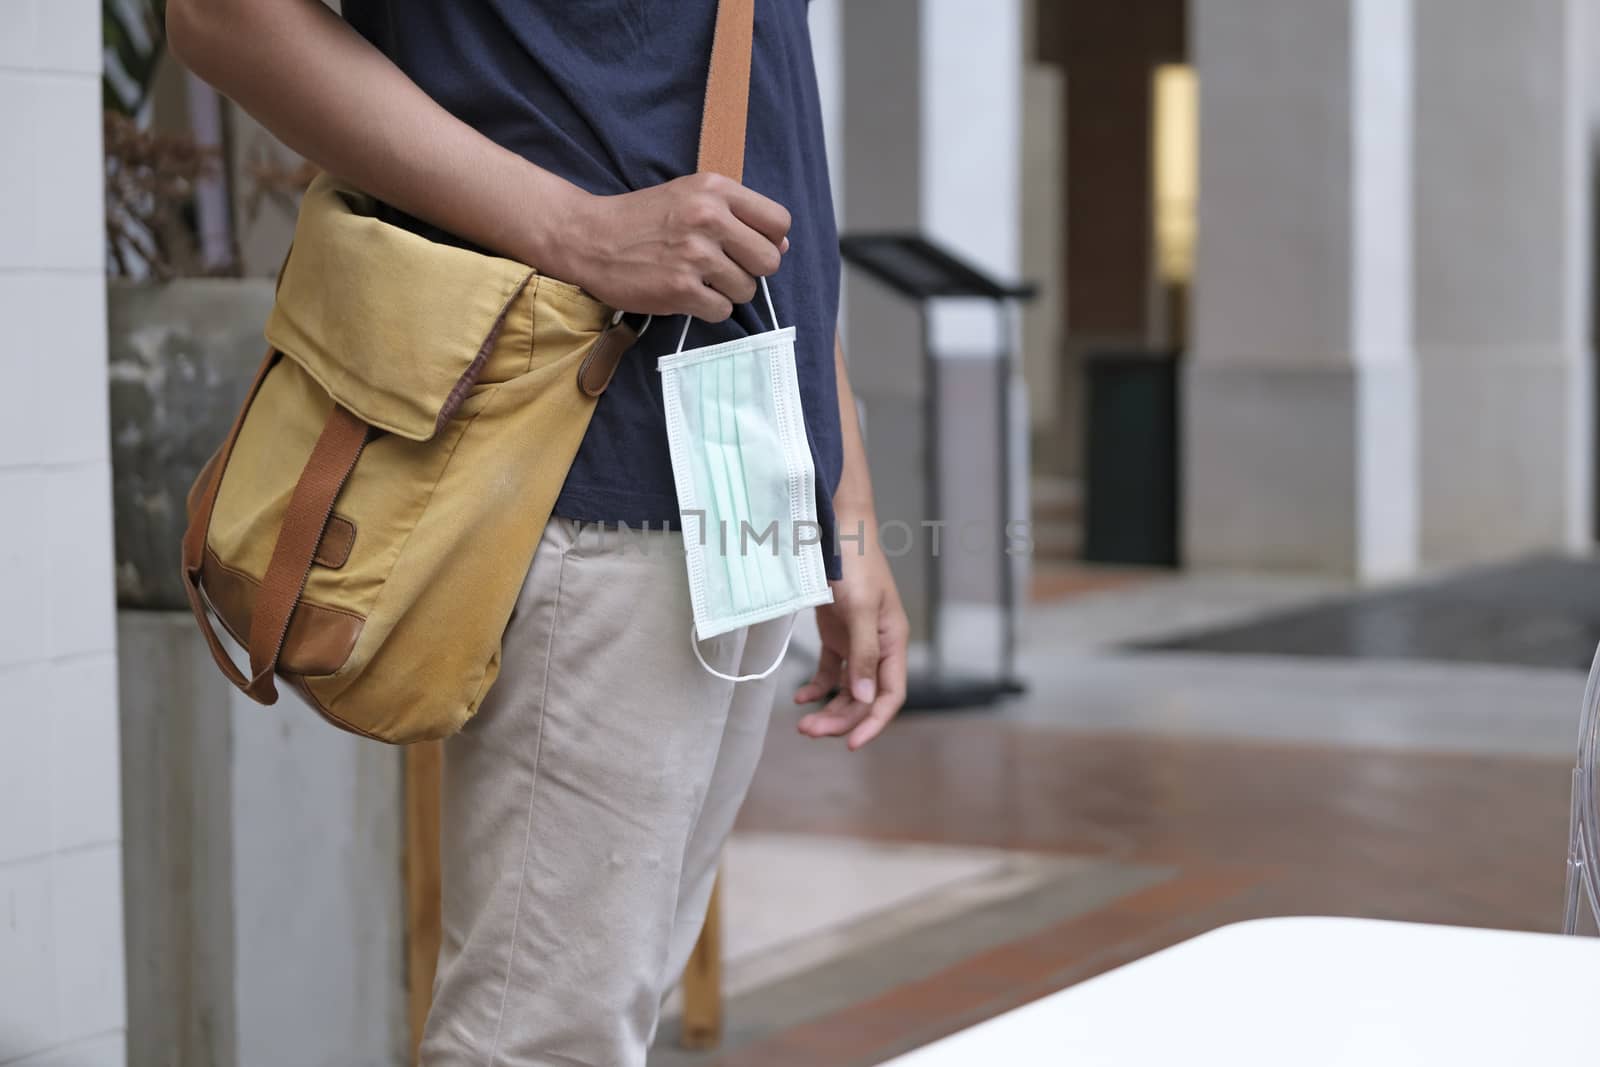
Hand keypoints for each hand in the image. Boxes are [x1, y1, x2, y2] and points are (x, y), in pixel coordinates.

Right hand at [549, 174, 790, 320]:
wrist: (590, 237)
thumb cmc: (643, 218)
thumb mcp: (691, 196)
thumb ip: (736, 214)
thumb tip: (783, 244)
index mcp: (716, 190)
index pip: (779, 221)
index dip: (770, 240)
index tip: (748, 246)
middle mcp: (709, 218)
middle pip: (770, 260)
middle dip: (751, 270)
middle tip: (723, 268)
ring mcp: (695, 255)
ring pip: (746, 290)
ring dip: (727, 291)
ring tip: (698, 279)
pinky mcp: (680, 289)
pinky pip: (722, 311)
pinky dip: (708, 308)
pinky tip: (687, 293)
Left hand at [794, 515, 909, 749]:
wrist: (835, 526)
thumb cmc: (853, 561)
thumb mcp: (858, 608)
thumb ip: (863, 654)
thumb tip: (864, 697)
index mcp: (893, 641)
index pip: (890, 695)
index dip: (874, 722)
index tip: (851, 744)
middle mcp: (878, 645)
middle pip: (864, 697)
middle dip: (840, 719)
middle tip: (809, 731)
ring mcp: (857, 640)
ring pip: (847, 688)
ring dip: (828, 708)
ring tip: (802, 722)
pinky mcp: (837, 634)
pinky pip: (830, 671)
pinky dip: (816, 687)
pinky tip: (799, 697)